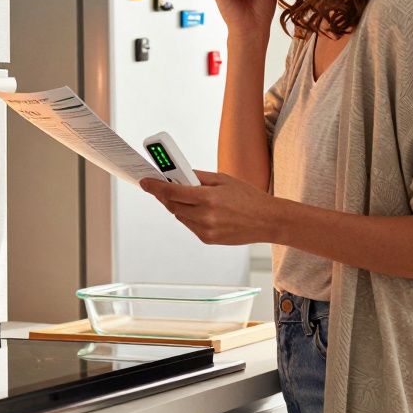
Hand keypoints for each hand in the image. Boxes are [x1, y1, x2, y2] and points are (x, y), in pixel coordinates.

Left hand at [138, 170, 279, 245]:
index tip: (144, 182)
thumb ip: (198, 177)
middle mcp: (205, 216)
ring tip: (186, 197)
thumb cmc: (248, 197)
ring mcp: (206, 230)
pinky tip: (199, 210)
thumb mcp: (223, 179)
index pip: (172, 192)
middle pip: (172, 205)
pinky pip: (190, 226)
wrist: (268, 221)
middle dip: (165, 195)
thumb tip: (178, 174)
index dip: (155, 187)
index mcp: (208, 198)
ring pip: (180, 216)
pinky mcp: (208, 239)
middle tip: (163, 186)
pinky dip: (189, 216)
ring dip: (178, 206)